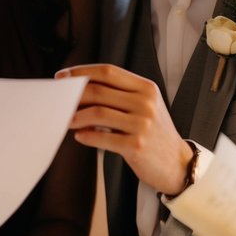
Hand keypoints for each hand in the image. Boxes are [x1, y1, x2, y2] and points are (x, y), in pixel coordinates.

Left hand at [57, 63, 193, 194]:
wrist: (177, 163)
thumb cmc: (154, 133)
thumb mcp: (144, 106)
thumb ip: (119, 95)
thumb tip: (81, 89)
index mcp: (146, 88)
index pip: (108, 71)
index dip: (82, 72)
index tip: (63, 77)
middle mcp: (145, 103)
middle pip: (100, 90)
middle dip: (74, 94)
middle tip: (58, 99)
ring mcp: (142, 124)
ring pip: (97, 113)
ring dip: (76, 116)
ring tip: (66, 120)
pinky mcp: (136, 146)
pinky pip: (102, 138)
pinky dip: (86, 136)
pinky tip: (79, 136)